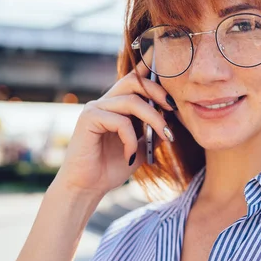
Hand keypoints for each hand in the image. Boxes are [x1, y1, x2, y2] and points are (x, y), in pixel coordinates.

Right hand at [52, 61, 173, 199]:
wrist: (87, 187)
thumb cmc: (111, 168)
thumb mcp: (141, 148)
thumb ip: (153, 133)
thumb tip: (172, 121)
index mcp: (117, 105)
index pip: (135, 80)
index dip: (152, 73)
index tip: (173, 81)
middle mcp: (105, 102)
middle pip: (133, 81)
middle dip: (157, 91)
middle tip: (173, 108)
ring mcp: (95, 108)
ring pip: (132, 101)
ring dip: (154, 118)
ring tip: (165, 136)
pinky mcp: (88, 118)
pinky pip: (120, 121)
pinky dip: (131, 139)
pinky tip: (130, 155)